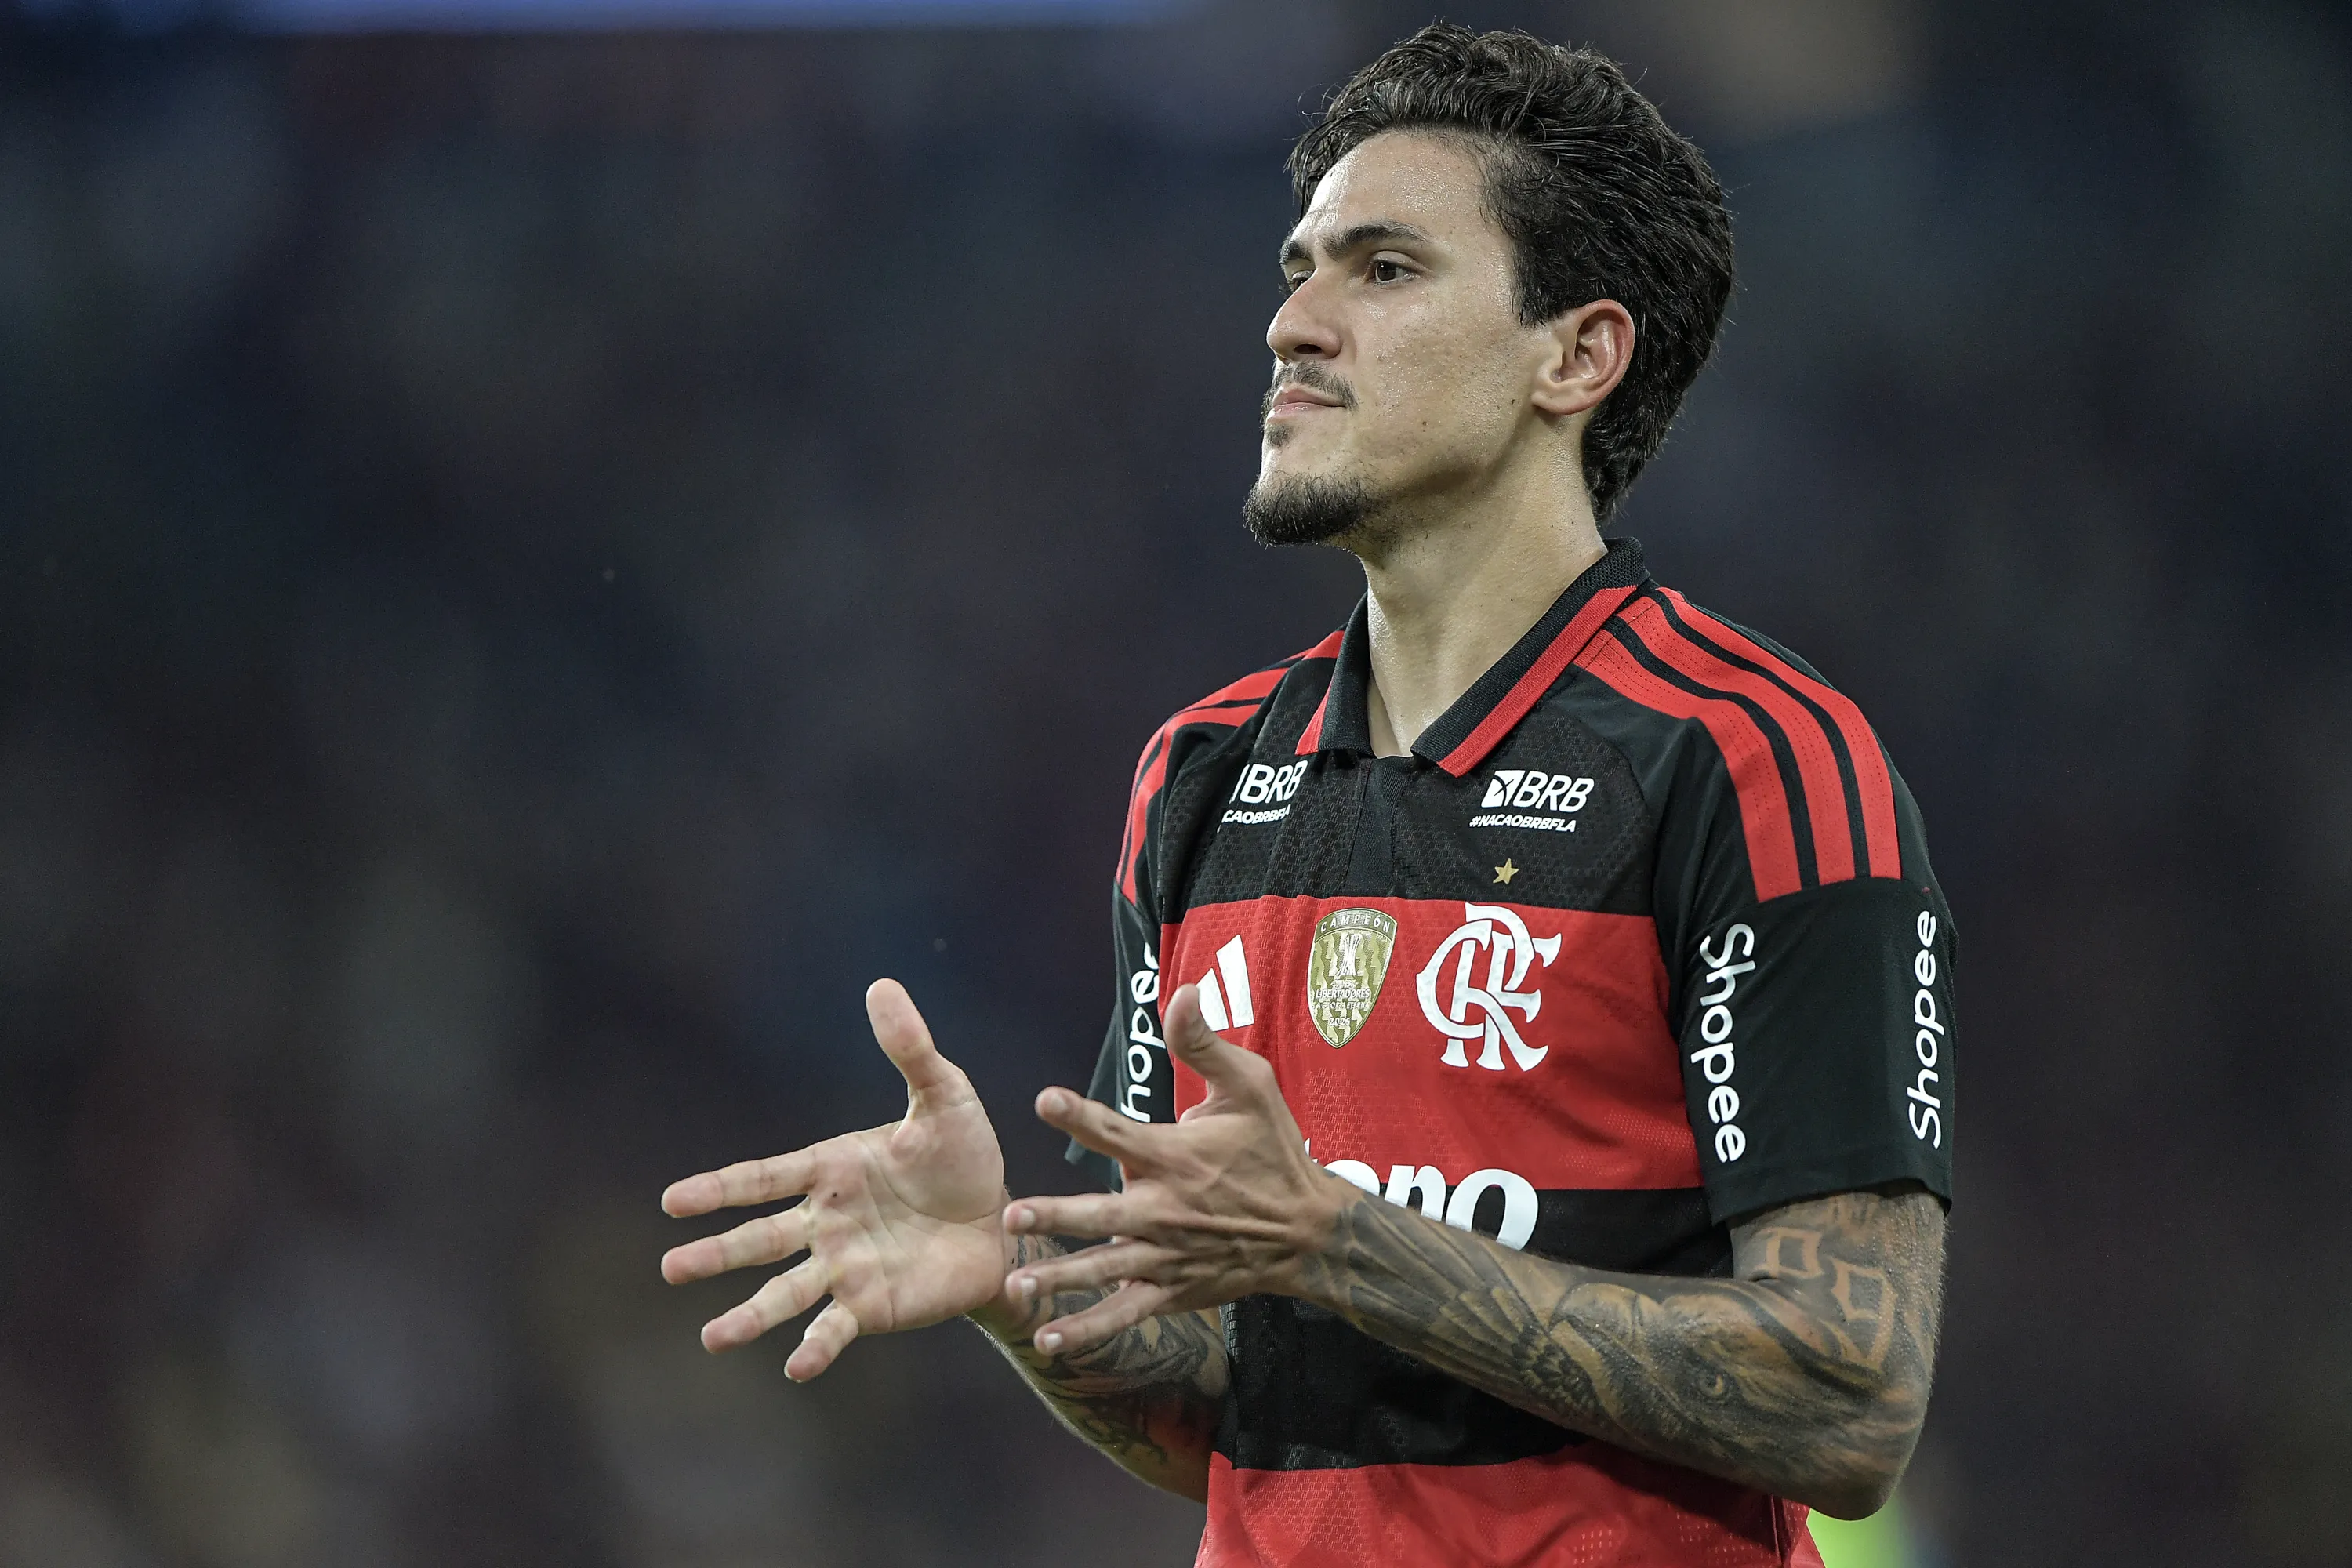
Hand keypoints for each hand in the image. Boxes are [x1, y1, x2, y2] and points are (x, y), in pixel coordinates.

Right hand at [660, 979, 1010, 1379]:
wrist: (1004, 1221)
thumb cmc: (966, 1155)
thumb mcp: (945, 1096)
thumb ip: (910, 1050)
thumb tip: (881, 985)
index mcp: (831, 1169)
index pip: (764, 1178)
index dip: (719, 1188)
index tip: (673, 1201)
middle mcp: (826, 1222)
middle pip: (759, 1239)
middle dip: (716, 1254)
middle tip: (669, 1268)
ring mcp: (845, 1268)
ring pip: (785, 1293)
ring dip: (749, 1316)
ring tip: (712, 1338)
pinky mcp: (872, 1306)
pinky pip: (835, 1329)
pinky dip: (815, 1348)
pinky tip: (793, 1367)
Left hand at [998, 983, 1349, 1355]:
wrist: (1306, 1230)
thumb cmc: (1272, 1150)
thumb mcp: (1250, 1087)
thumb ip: (1206, 1044)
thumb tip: (1185, 989)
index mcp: (1175, 1155)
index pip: (1119, 1132)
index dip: (1080, 1114)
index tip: (1045, 1099)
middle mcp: (1166, 1209)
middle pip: (1102, 1212)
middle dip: (1057, 1215)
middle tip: (1013, 1213)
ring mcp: (1166, 1255)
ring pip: (1105, 1268)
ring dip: (1061, 1277)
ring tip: (1018, 1283)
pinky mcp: (1171, 1289)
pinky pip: (1124, 1312)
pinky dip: (1087, 1329)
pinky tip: (1046, 1340)